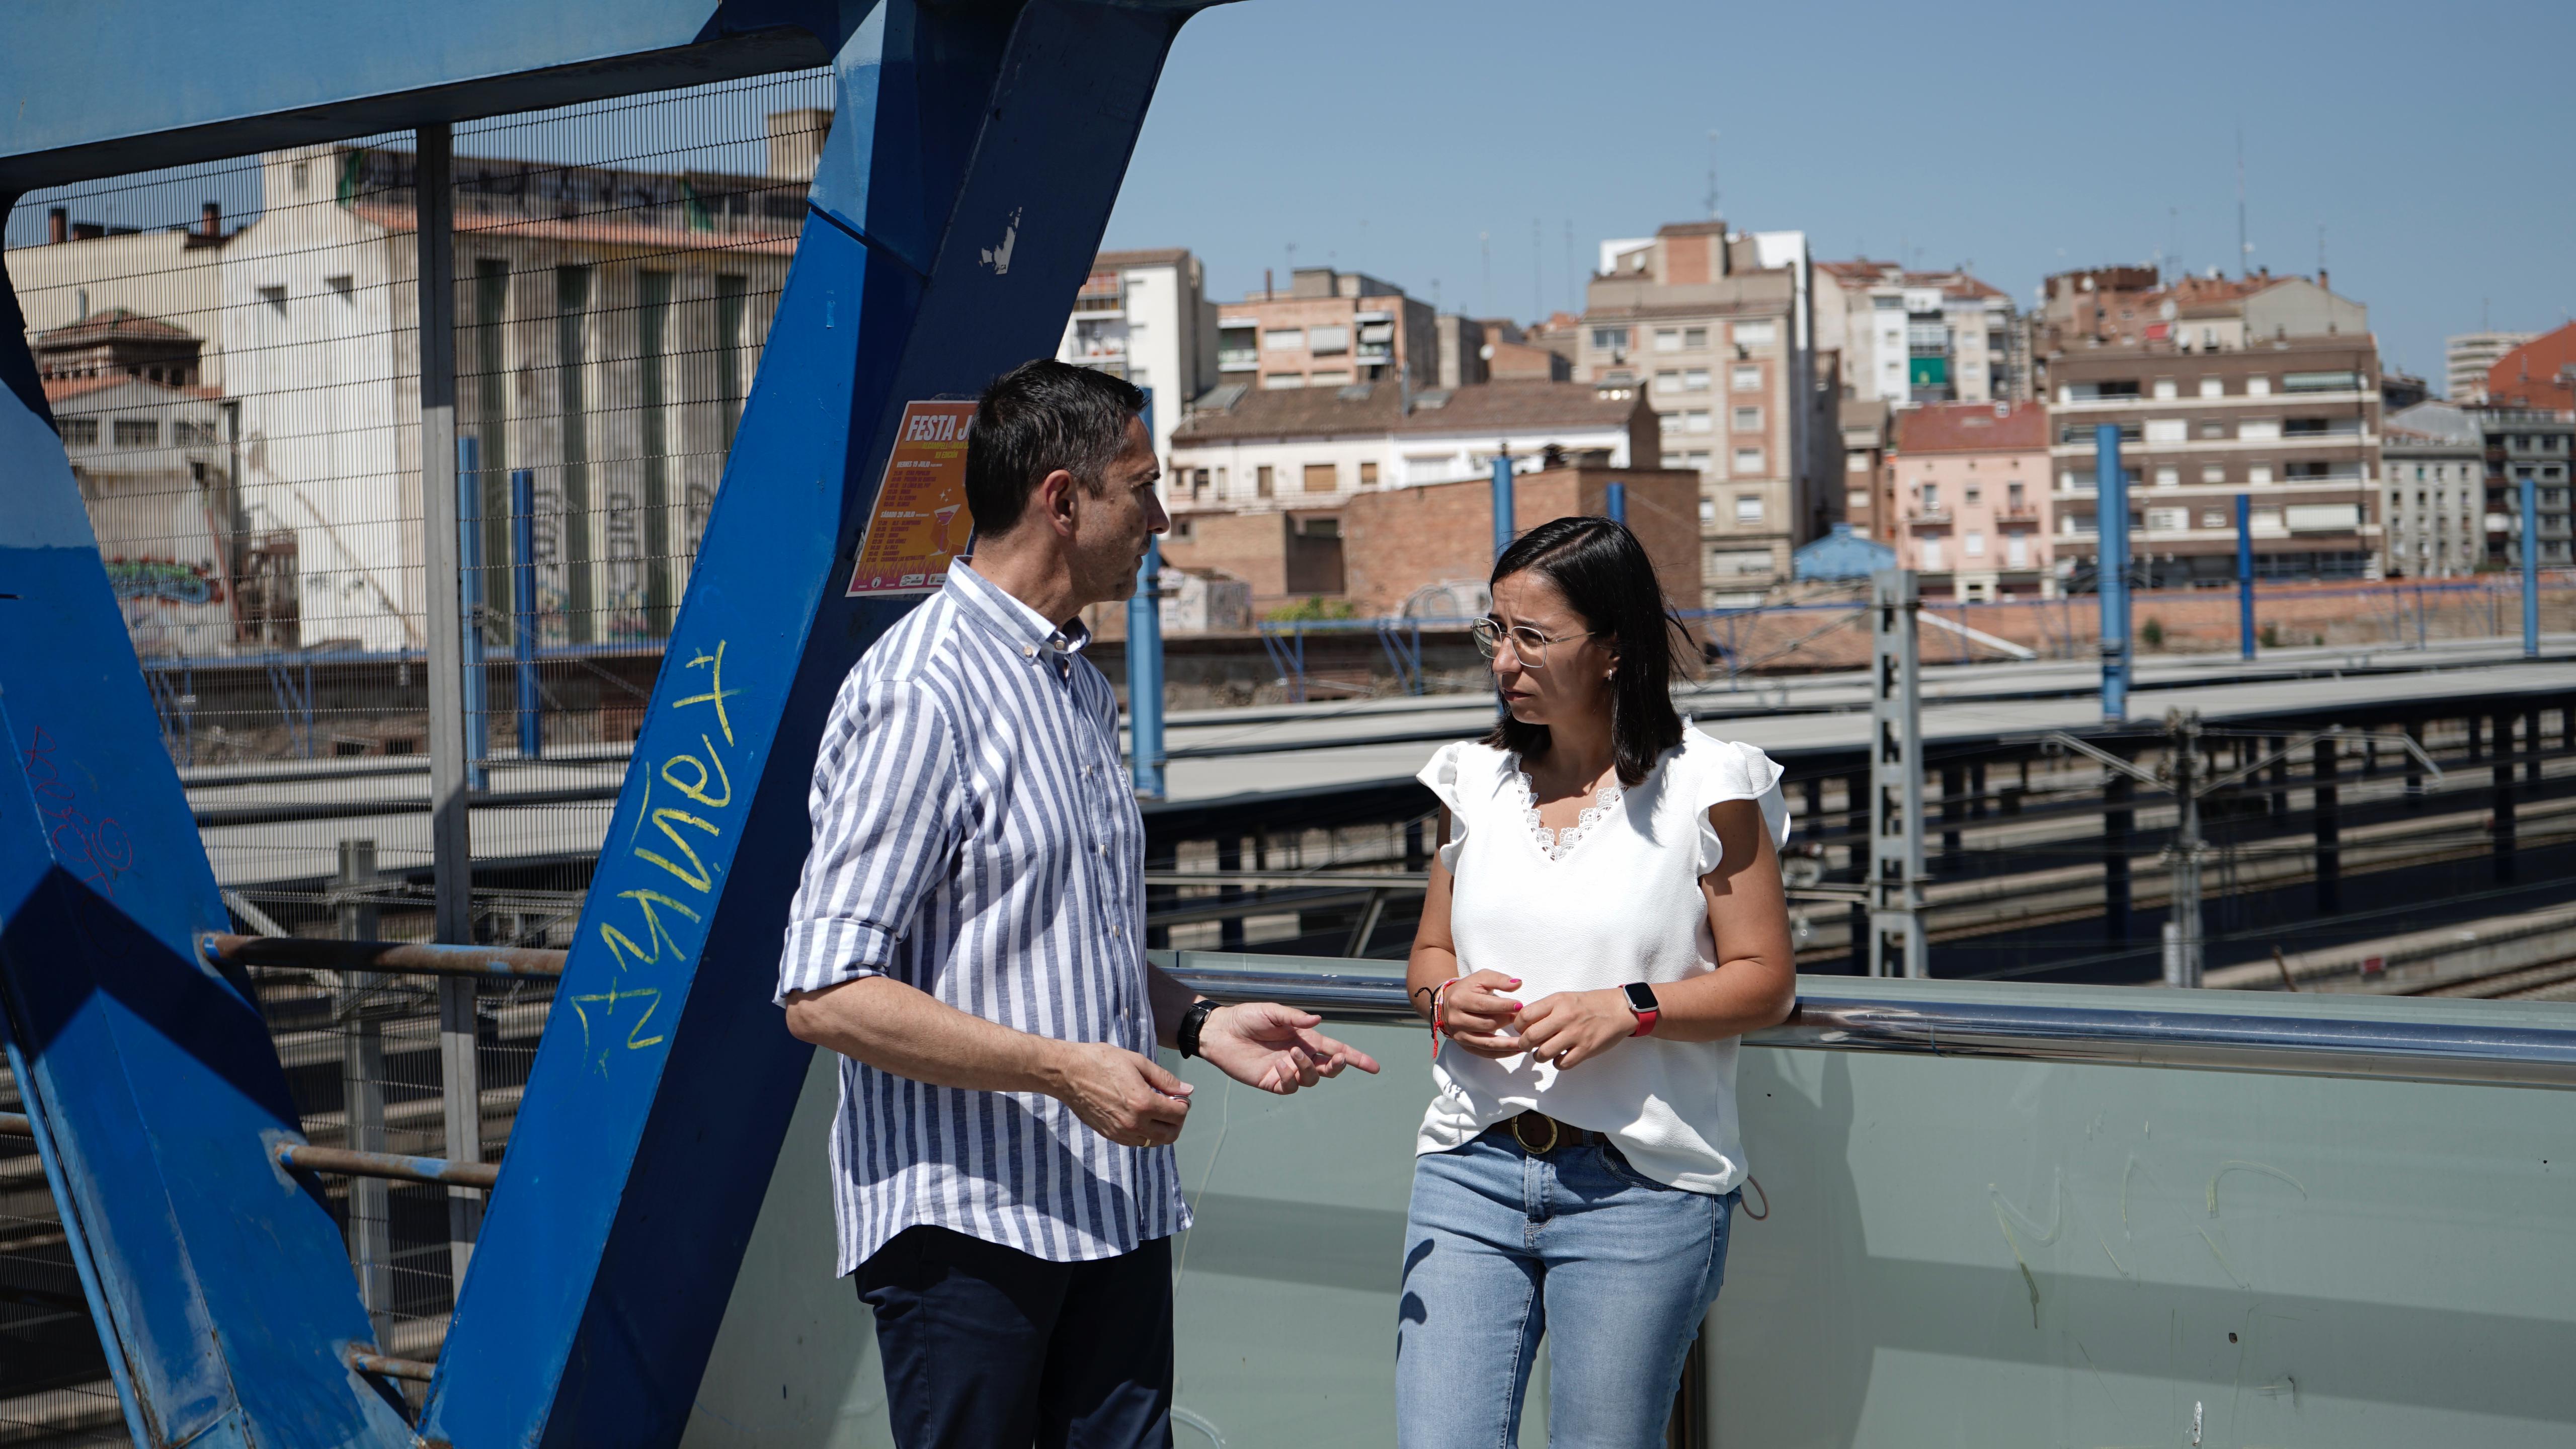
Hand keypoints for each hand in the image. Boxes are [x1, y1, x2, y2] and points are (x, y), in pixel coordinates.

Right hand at [1044, 1041, 1192, 1146]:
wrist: (1068, 1073)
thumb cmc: (1101, 1061)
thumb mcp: (1137, 1062)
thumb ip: (1164, 1079)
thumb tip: (1187, 1090)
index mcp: (1143, 1103)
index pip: (1178, 1114)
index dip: (1183, 1105)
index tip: (1178, 1096)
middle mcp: (1134, 1123)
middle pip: (1170, 1135)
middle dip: (1177, 1121)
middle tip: (1171, 1106)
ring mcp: (1121, 1132)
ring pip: (1154, 1142)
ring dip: (1162, 1129)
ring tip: (1156, 1111)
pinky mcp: (1110, 1135)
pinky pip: (1137, 1142)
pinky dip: (1145, 1133)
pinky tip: (1140, 1116)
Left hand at [1196, 1001, 1382, 1094]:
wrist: (1220, 1031)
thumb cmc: (1246, 1017)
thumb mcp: (1272, 1011)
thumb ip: (1295, 1018)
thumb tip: (1319, 1020)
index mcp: (1304, 1037)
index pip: (1336, 1049)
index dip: (1356, 1058)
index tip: (1374, 1067)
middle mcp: (1299, 1055)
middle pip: (1329, 1068)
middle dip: (1338, 1065)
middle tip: (1336, 1059)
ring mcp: (1286, 1070)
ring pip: (1312, 1079)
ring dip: (1308, 1067)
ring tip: (1292, 1053)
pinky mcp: (1272, 1081)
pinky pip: (1290, 1086)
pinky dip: (1290, 1076)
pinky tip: (1280, 1064)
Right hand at [1434, 970, 1525, 1059]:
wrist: (1449, 1003)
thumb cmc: (1469, 989)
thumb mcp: (1481, 978)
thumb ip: (1499, 979)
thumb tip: (1517, 984)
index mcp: (1459, 1000)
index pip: (1484, 1005)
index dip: (1504, 1006)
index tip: (1520, 1006)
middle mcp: (1456, 1019)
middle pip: (1487, 1024)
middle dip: (1507, 1021)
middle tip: (1524, 1020)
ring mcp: (1459, 1035)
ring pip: (1487, 1042)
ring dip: (1509, 1043)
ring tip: (1525, 1040)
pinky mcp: (1465, 1046)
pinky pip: (1486, 1053)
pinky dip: (1503, 1053)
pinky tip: (1517, 1049)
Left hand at [1515, 988, 1637, 1071]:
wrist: (1619, 1009)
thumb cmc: (1590, 1004)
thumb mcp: (1565, 998)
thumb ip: (1545, 1009)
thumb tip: (1523, 1024)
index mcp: (1557, 1002)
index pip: (1524, 1016)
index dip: (1518, 1026)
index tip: (1522, 1030)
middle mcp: (1564, 1017)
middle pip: (1530, 1036)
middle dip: (1524, 1045)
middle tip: (1528, 1046)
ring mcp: (1576, 1034)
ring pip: (1543, 1053)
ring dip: (1539, 1056)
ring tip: (1544, 1052)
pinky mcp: (1586, 1049)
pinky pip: (1562, 1064)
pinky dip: (1557, 1063)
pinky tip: (1560, 1057)